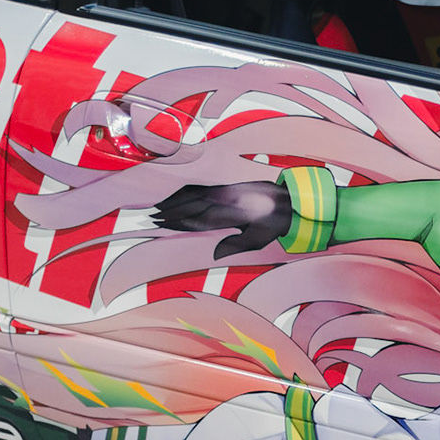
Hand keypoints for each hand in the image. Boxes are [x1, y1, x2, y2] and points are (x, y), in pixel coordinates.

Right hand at [154, 182, 290, 257]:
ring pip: (194, 195)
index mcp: (233, 213)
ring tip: (157, 208)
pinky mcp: (227, 185)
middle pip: (193, 206)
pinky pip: (202, 188)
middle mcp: (227, 199)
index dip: (180, 222)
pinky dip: (186, 192)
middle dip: (171, 212)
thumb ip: (236, 245)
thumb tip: (215, 254)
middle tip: (151, 218)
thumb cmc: (273, 224)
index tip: (163, 225)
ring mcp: (226, 190)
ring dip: (174, 201)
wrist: (288, 200)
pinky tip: (175, 197)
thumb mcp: (259, 240)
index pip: (200, 219)